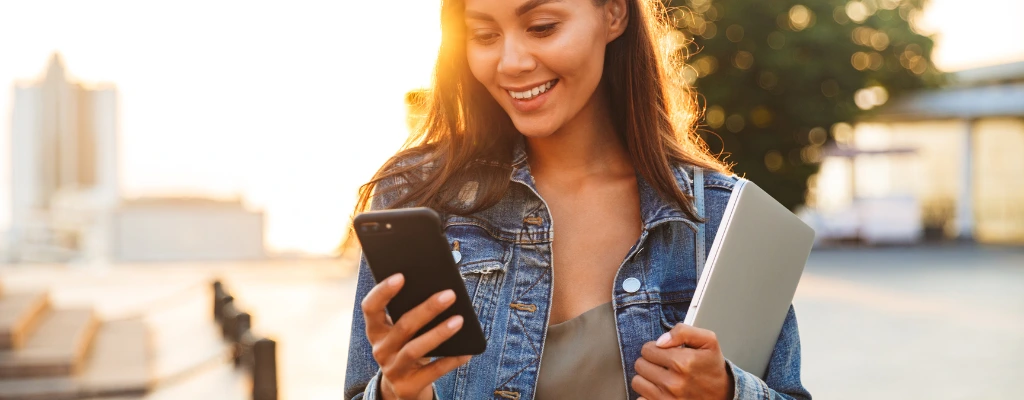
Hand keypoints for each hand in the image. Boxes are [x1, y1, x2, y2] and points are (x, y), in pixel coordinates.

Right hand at [361, 273, 471, 399]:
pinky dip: (451, 360)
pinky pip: (432, 372)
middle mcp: (380, 350)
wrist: (404, 388)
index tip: (401, 276)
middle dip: (427, 309)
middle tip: (450, 294)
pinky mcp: (407, 387)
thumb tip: (442, 290)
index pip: (371, 308)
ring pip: (415, 349)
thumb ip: (412, 312)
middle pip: (402, 326)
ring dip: (439, 333)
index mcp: (376, 330)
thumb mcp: (405, 332)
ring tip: (459, 320)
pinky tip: (467, 352)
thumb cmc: (409, 347)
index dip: (383, 291)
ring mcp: (392, 370)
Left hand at [631, 323, 734, 399]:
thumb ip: (683, 331)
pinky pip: (640, 398)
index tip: (666, 353)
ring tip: (662, 377)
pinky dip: (647, 394)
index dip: (656, 348)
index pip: (647, 349)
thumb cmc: (712, 367)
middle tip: (664, 365)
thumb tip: (660, 341)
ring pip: (637, 381)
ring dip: (647, 378)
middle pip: (640, 364)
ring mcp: (667, 399)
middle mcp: (674, 383)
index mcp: (683, 363)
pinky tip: (660, 390)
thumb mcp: (708, 341)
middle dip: (650, 362)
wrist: (723, 394)